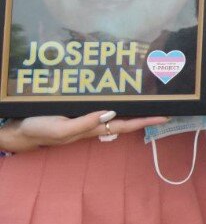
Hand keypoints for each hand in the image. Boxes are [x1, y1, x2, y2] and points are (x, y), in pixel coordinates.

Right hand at [0, 111, 168, 153]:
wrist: (21, 130)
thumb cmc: (41, 129)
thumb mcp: (62, 128)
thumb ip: (85, 123)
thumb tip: (110, 114)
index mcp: (93, 129)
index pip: (126, 125)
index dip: (146, 121)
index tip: (166, 116)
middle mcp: (95, 123)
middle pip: (126, 119)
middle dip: (145, 114)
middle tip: (165, 104)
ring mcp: (87, 117)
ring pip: (116, 112)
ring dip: (133, 107)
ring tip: (149, 98)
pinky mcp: (79, 110)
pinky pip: (102, 105)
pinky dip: (115, 100)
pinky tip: (120, 93)